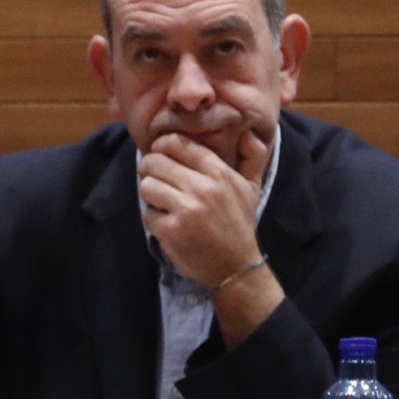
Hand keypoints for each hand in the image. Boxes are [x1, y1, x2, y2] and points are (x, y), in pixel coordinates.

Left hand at [136, 130, 269, 288]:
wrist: (235, 266)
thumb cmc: (239, 223)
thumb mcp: (251, 187)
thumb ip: (252, 157)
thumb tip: (247, 133)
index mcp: (219, 172)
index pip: (176, 143)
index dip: (161, 147)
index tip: (162, 156)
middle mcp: (202, 188)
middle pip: (155, 162)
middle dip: (150, 169)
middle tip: (156, 178)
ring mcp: (185, 209)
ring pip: (147, 185)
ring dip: (151, 194)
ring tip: (163, 202)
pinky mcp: (170, 230)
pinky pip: (147, 213)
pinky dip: (154, 219)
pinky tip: (168, 224)